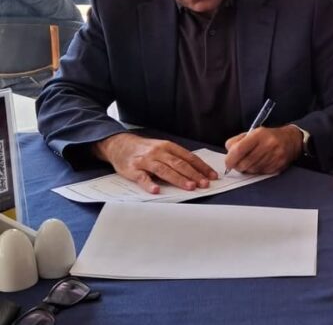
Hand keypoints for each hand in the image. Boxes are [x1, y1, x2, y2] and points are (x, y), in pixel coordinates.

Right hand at [92, 133, 217, 193]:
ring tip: (190, 187)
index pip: (189, 157)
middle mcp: (158, 152)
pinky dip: (149, 184)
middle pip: (179, 164)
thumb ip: (176, 158)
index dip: (201, 167)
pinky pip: (142, 177)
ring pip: (164, 170)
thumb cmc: (145, 149)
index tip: (212, 176)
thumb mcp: (162, 148)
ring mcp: (146, 160)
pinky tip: (156, 190)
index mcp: (168, 146)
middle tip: (204, 184)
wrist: (119, 144)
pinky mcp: (133, 169)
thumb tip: (197, 171)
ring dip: (178, 179)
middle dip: (194, 174)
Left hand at [224, 125, 301, 173]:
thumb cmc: (268, 137)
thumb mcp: (252, 133)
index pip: (239, 150)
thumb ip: (237, 141)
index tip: (228, 162)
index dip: (230, 159)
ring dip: (247, 168)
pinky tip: (260, 163)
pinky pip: (261, 173)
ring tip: (250, 161)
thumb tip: (228, 153)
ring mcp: (274, 156)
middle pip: (245, 163)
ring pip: (252, 170)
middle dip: (238, 166)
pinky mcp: (278, 165)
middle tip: (238, 163)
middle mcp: (268, 145)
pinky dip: (257, 170)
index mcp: (259, 134)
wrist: (291, 140)